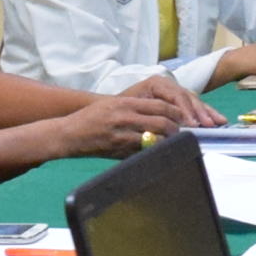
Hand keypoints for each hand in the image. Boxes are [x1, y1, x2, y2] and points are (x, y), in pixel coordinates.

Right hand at [54, 79, 211, 159]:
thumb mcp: (112, 106)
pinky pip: (143, 151)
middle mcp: (126, 116)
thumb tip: (160, 116)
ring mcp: (123, 134)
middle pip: (162, 121)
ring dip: (169, 141)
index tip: (187, 117)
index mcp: (125, 103)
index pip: (160, 105)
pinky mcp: (119, 149)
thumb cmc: (91, 119)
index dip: (177, 112)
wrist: (69, 134)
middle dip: (178, 128)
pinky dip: (153, 151)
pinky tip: (159, 153)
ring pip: (156, 137)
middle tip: (186, 133)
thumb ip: (134, 109)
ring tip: (176, 143)